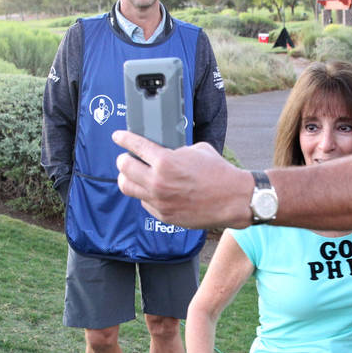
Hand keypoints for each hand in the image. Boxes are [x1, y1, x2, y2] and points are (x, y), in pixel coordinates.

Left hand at [113, 130, 252, 229]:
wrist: (233, 199)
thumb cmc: (219, 172)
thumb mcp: (196, 150)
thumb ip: (175, 151)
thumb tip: (163, 151)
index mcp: (165, 161)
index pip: (135, 146)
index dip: (123, 139)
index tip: (118, 137)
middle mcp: (158, 182)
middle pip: (123, 168)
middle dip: (122, 160)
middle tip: (126, 158)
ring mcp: (159, 201)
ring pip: (127, 188)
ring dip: (127, 179)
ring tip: (133, 176)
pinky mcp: (164, 215)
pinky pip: (144, 202)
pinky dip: (145, 195)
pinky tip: (153, 191)